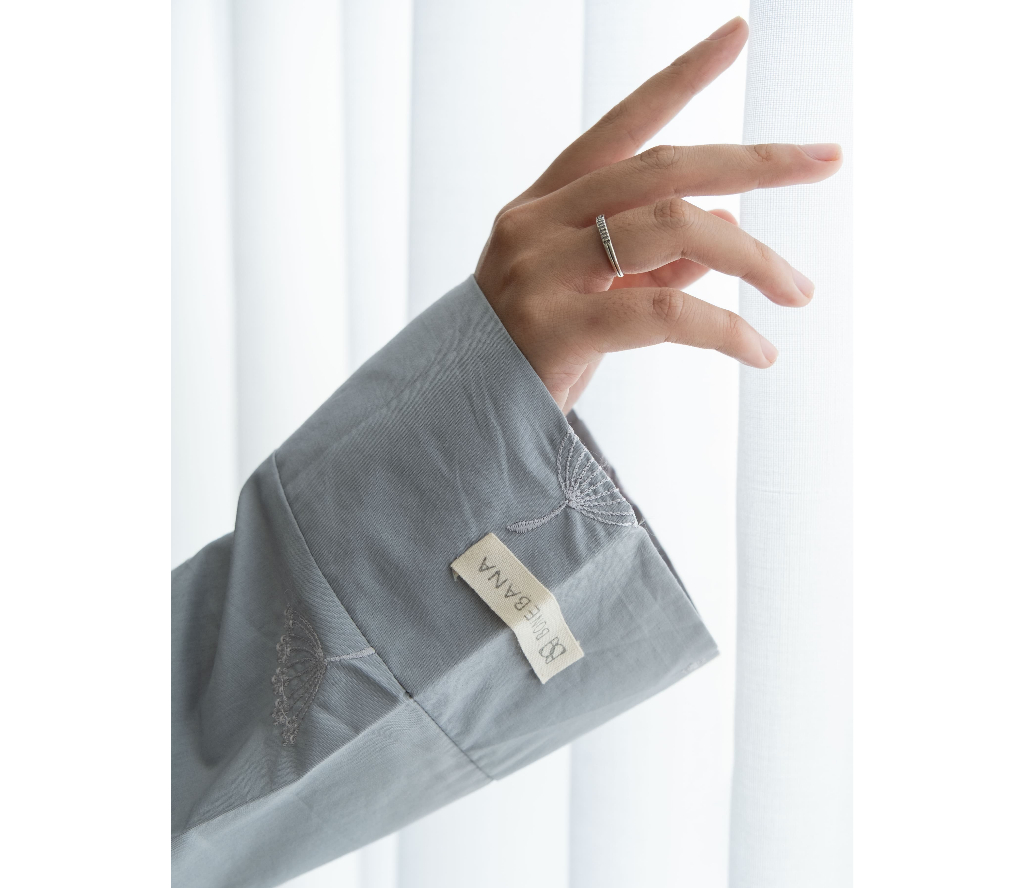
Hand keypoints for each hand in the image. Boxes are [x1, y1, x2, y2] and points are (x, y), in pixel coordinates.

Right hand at [474, 16, 842, 411]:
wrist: (460, 425)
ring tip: (799, 292)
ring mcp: (541, 270)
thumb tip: (726, 223)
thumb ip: (651, 261)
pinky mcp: (555, 325)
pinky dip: (726, 329)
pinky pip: (664, 313)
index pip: (621, 127)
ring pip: (675, 231)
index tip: (740, 33)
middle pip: (665, 170)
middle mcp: (537, 223)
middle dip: (755, 160)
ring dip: (754, 258)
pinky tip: (761, 351)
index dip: (681, 77)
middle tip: (826, 160)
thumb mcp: (591, 298)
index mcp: (542, 206)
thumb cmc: (529, 360)